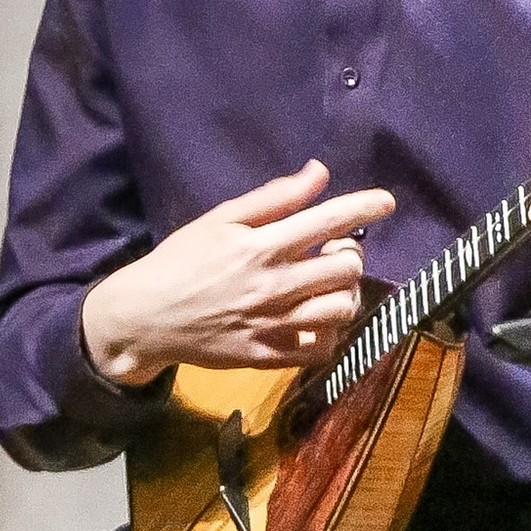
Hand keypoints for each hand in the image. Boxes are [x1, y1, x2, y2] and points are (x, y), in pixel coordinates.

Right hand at [81, 161, 394, 383]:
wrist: (145, 317)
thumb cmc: (181, 260)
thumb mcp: (220, 219)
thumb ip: (274, 198)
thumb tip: (318, 173)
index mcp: (259, 247)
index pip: (326, 222)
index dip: (363, 207)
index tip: (386, 201)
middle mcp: (272, 287)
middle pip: (345, 269)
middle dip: (351, 254)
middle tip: (334, 251)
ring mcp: (272, 326)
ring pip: (340, 310)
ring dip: (345, 292)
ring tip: (327, 284)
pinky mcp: (267, 356)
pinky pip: (321, 349)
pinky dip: (330, 332)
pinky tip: (316, 317)